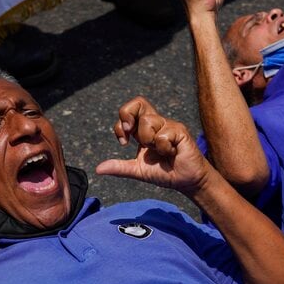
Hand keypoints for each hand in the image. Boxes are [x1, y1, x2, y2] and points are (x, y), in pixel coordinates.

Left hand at [97, 97, 211, 193]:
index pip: (128, 112)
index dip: (120, 124)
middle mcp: (156, 124)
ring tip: (160, 152)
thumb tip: (98, 169)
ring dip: (149, 141)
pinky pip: (163, 134)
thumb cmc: (164, 173)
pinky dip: (164, 148)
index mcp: (144, 130)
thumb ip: (119, 168)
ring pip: (148, 121)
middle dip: (128, 115)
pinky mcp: (180, 131)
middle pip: (139, 102)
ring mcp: (168, 126)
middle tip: (130, 133)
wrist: (185, 181)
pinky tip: (172, 153)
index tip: (123, 141)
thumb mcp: (137, 170)